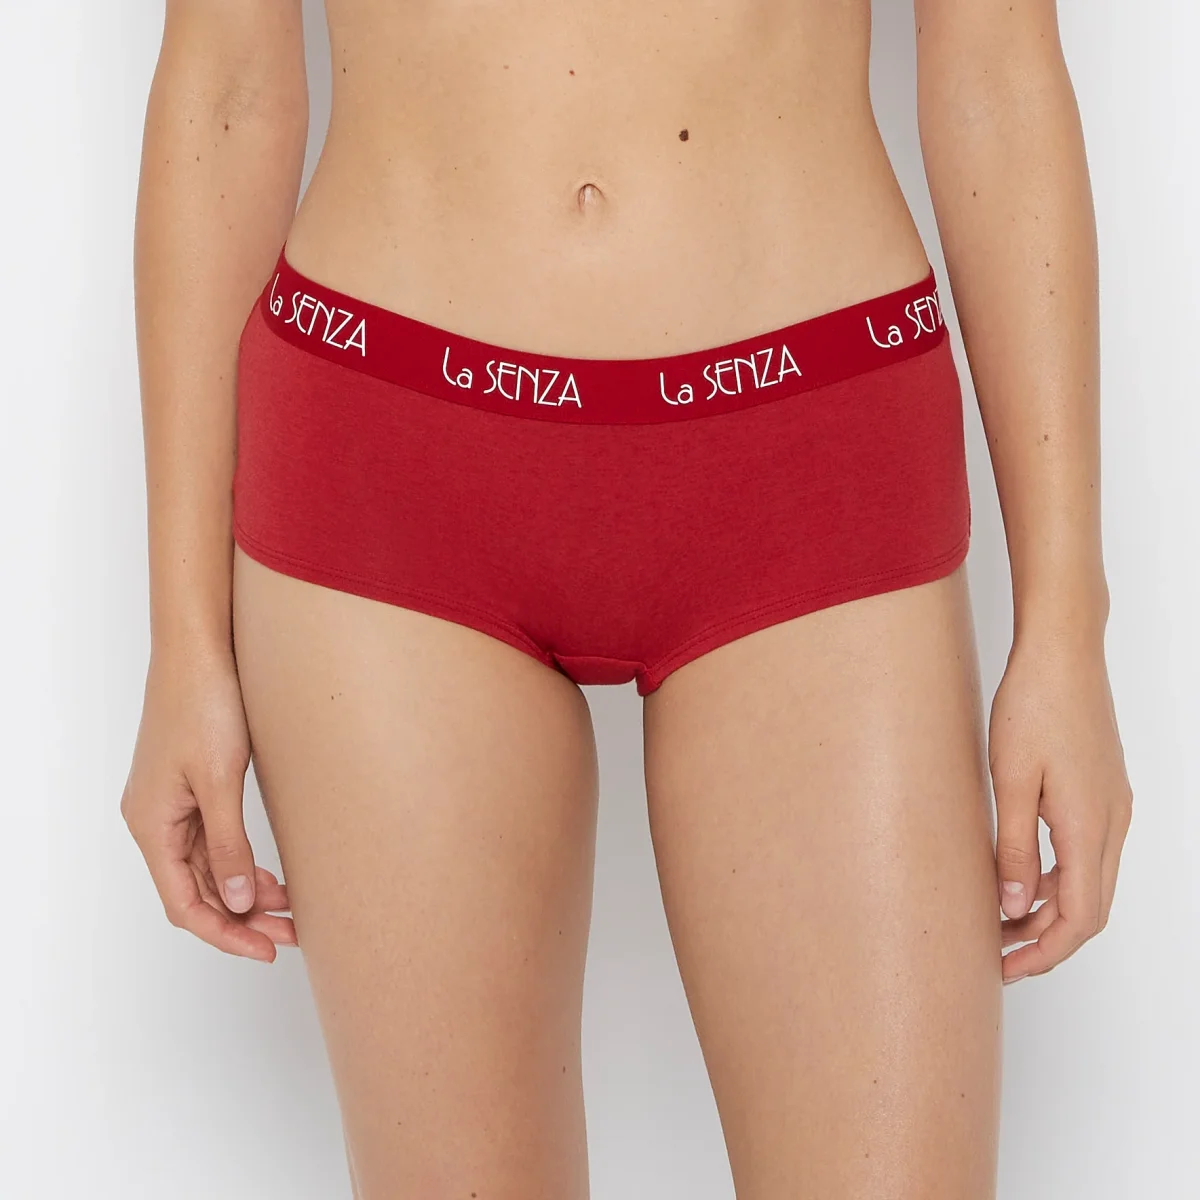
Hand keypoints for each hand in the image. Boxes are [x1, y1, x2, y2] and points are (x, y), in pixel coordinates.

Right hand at [121, 644, 295, 960]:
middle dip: (242, 917)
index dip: (224, 934)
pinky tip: (272, 874)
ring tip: (291, 908)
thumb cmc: (203, 705)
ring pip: (209, 868)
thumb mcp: (220, 780)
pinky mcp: (193, 786)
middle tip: (290, 934)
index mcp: (152, 825)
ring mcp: (173, 804)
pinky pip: (214, 841)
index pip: (184, 904)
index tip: (264, 950)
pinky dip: (242, 861)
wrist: (199, 650)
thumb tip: (237, 901)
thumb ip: (228, 843)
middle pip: (197, 890)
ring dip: (246, 891)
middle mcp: (156, 821)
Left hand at [988, 633, 1131, 981]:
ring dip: (1049, 907)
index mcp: (1089, 826)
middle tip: (996, 953)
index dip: (1045, 952)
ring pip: (1088, 881)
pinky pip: (1087, 852)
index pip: (1079, 918)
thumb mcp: (1009, 780)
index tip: (1006, 968)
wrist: (1063, 652)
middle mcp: (1112, 823)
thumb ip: (1011, 847)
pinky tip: (1019, 871)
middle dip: (1045, 939)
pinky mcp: (1103, 791)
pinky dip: (1057, 875)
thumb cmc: (1032, 705)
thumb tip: (1012, 907)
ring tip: (998, 917)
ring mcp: (1112, 806)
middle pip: (1089, 907)